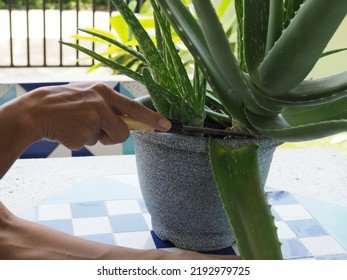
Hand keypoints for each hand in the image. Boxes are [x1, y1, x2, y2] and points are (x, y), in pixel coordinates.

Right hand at [18, 82, 170, 149]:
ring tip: (78, 125)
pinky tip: (68, 130)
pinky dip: (80, 141)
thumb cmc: (64, 103)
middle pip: (123, 132)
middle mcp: (101, 103)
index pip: (134, 108)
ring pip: (107, 140)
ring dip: (95, 138)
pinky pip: (89, 144)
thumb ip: (108, 106)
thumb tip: (128, 122)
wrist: (35, 110)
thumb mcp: (87, 96)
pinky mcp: (83, 133)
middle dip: (113, 135)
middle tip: (96, 127)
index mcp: (104, 92)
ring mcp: (92, 118)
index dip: (152, 118)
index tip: (167, 126)